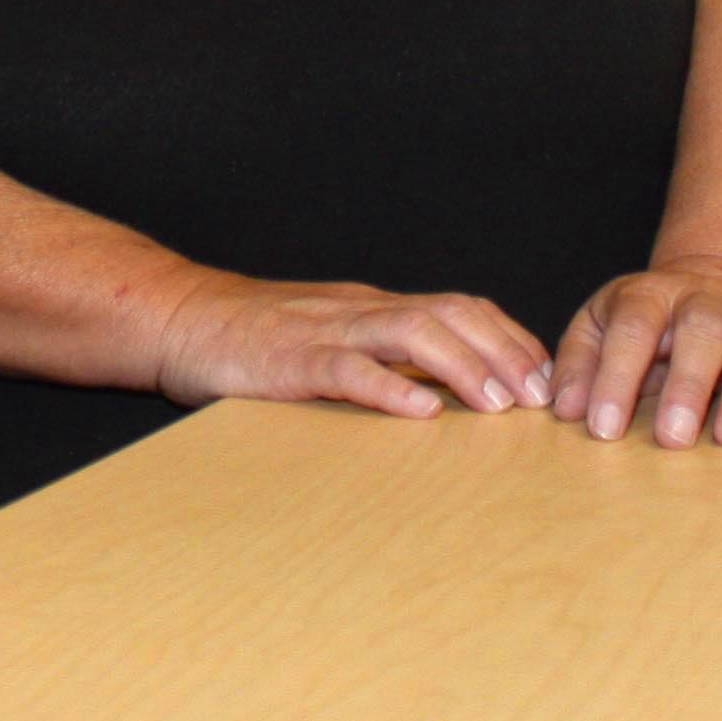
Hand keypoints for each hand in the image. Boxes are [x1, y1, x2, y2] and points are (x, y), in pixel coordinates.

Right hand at [152, 272, 550, 417]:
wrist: (177, 316)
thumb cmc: (251, 338)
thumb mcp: (327, 338)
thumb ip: (376, 356)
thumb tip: (438, 393)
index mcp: (372, 308)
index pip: (459, 307)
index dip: (507, 337)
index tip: (544, 376)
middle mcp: (360, 311)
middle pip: (450, 313)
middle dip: (503, 353)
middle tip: (539, 399)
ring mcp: (326, 332)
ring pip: (411, 333)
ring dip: (463, 368)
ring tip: (498, 406)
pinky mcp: (290, 360)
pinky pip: (347, 370)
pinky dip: (389, 389)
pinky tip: (420, 413)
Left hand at [548, 262, 721, 447]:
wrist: (719, 279)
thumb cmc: (648, 321)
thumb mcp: (601, 326)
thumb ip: (579, 363)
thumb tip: (565, 410)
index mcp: (649, 296)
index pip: (631, 329)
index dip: (615, 377)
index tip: (602, 427)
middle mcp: (704, 303)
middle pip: (700, 332)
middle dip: (687, 385)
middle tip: (671, 438)